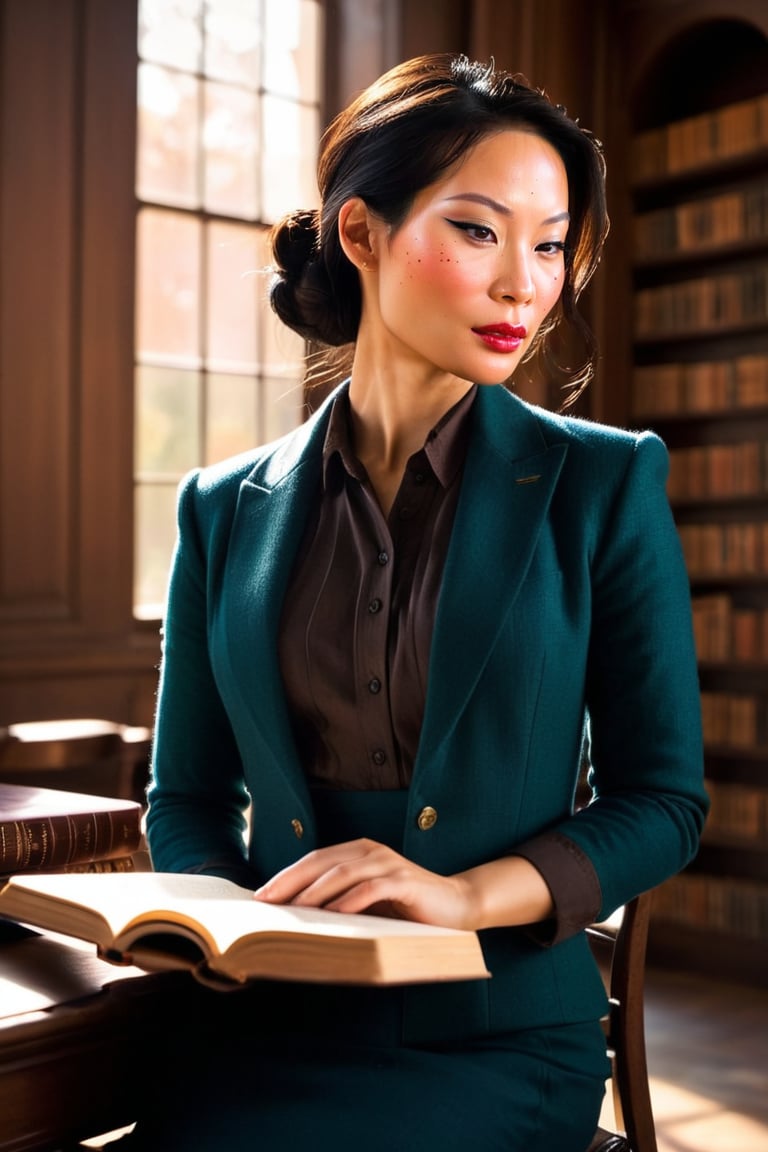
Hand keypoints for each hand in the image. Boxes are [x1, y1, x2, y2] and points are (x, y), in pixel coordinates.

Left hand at [253, 838, 474, 928]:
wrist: (456, 906)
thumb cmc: (405, 907)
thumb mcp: (366, 903)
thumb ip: (338, 901)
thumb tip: (294, 915)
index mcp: (358, 852)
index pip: (314, 860)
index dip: (286, 876)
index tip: (261, 897)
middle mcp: (371, 851)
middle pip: (322, 862)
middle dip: (290, 882)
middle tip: (266, 902)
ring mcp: (389, 864)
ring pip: (343, 873)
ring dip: (315, 892)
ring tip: (293, 910)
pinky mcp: (405, 881)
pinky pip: (372, 888)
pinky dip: (351, 900)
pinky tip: (335, 914)